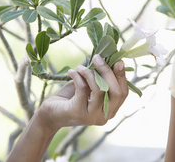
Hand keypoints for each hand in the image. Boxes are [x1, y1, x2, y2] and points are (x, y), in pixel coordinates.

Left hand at [6, 55, 127, 161]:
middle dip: (107, 71)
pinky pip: (82, 88)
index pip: (123, 93)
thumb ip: (100, 78)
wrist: (51, 112)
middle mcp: (104, 116)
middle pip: (115, 92)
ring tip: (80, 67)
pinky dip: (77, 76)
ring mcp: (92, 116)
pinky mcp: (78, 112)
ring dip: (89, 73)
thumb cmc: (71, 97)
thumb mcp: (89, 86)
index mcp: (111, 110)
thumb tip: (109, 57)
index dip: (122, 76)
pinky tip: (71, 72)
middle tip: (97, 57)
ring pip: (99, 89)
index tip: (117, 60)